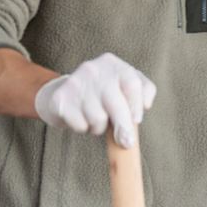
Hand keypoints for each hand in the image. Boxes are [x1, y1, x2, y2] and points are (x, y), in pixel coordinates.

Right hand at [33, 53, 155, 148]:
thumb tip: (145, 105)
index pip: (132, 84)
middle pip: (116, 105)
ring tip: (96, 118)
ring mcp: (75, 83)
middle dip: (123, 127)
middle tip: (126, 142)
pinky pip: (80, 124)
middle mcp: (93, 69)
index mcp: (112, 63)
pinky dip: (83, 128)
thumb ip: (144, 90)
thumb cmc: (103, 92)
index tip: (137, 121)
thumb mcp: (124, 84)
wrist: (65, 93)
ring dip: (99, 126)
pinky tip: (81, 118)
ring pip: (98, 118)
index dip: (136, 106)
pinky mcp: (60, 99)